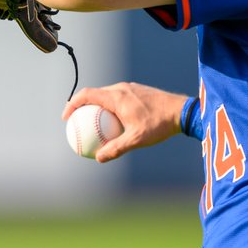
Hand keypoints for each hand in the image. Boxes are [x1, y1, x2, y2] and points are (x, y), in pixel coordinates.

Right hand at [62, 82, 188, 162]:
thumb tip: (99, 158)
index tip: (65, 118)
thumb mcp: (136, 140)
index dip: (71, 105)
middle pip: (94, 95)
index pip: (86, 95)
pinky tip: (114, 125)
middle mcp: (121, 89)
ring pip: (106, 96)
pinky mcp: (138, 92)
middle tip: (75, 124)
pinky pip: (117, 99)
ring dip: (96, 108)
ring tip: (92, 126)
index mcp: (116, 96)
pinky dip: (109, 109)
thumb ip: (116, 148)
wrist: (182, 111)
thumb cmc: (159, 124)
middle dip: (81, 107)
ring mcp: (130, 89)